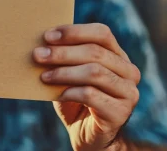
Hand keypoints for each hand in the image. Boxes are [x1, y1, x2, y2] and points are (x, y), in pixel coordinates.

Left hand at [33, 24, 140, 150]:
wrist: (87, 135)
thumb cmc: (74, 100)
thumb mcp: (68, 75)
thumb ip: (61, 59)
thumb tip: (40, 43)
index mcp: (118, 55)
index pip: (101, 33)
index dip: (74, 32)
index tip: (47, 36)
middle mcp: (128, 71)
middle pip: (96, 52)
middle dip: (62, 52)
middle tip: (38, 55)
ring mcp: (128, 92)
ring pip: (95, 72)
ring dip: (64, 72)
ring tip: (44, 76)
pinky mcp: (121, 112)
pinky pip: (92, 95)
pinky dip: (71, 92)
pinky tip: (59, 95)